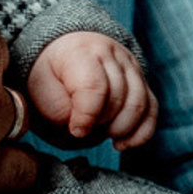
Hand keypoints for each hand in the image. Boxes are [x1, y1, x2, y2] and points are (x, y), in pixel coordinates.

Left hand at [25, 31, 156, 150]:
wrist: (66, 51)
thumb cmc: (52, 73)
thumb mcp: (41, 88)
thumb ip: (59, 109)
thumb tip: (82, 128)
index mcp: (81, 51)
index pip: (94, 87)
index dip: (86, 116)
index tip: (76, 131)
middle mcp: (111, 54)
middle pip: (119, 97)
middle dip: (102, 123)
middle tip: (85, 128)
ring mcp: (131, 66)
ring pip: (139, 104)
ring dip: (121, 129)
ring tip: (101, 134)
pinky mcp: (142, 81)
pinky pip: (151, 109)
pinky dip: (140, 133)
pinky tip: (122, 143)